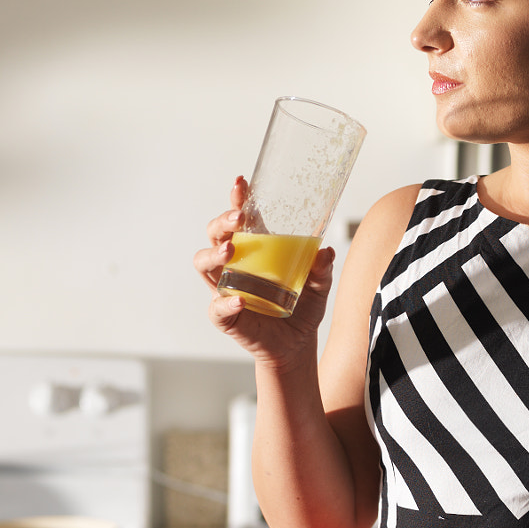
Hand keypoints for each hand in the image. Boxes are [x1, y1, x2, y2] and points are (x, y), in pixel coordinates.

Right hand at [193, 177, 335, 370]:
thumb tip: (325, 253)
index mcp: (254, 249)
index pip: (239, 218)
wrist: (297, 344)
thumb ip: (322, 269)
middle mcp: (234, 265)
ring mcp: (225, 288)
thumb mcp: (319, 285)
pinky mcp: (225, 316)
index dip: (236, 200)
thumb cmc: (302, 307)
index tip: (240, 183)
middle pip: (215, 235)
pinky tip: (240, 300)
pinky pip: (217, 307)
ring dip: (213, 254)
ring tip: (230, 252)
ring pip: (204, 265)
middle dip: (221, 223)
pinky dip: (225, 303)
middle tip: (237, 219)